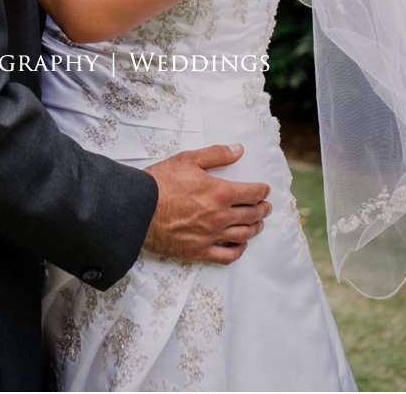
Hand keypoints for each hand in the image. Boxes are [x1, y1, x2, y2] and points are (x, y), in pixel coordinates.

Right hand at [143, 143, 270, 263]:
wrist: (138, 209)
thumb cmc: (161, 182)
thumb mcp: (188, 159)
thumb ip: (216, 154)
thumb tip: (238, 150)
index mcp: (220, 193)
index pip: (252, 193)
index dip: (262, 191)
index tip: (265, 189)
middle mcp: (220, 217)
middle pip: (251, 215)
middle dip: (262, 209)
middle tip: (266, 206)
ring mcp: (211, 236)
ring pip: (243, 235)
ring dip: (255, 228)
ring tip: (258, 224)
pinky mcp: (200, 251)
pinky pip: (227, 256)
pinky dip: (239, 250)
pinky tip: (241, 245)